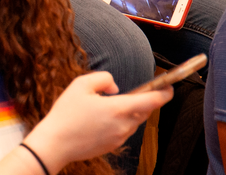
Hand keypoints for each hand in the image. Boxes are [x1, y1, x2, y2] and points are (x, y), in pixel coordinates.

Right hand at [21, 71, 171, 171]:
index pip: (152, 101)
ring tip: (113, 104)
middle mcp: (123, 125)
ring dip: (131, 111)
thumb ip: (103, 79)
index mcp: (118, 109)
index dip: (165, 93)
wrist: (56, 143)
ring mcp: (119, 138)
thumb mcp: (81, 84)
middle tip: (137, 91)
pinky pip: (124, 130)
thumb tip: (115, 87)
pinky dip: (121, 121)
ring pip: (134, 121)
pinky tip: (103, 117)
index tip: (170, 87)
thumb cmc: (66, 114)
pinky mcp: (113, 145)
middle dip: (145, 100)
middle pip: (144, 111)